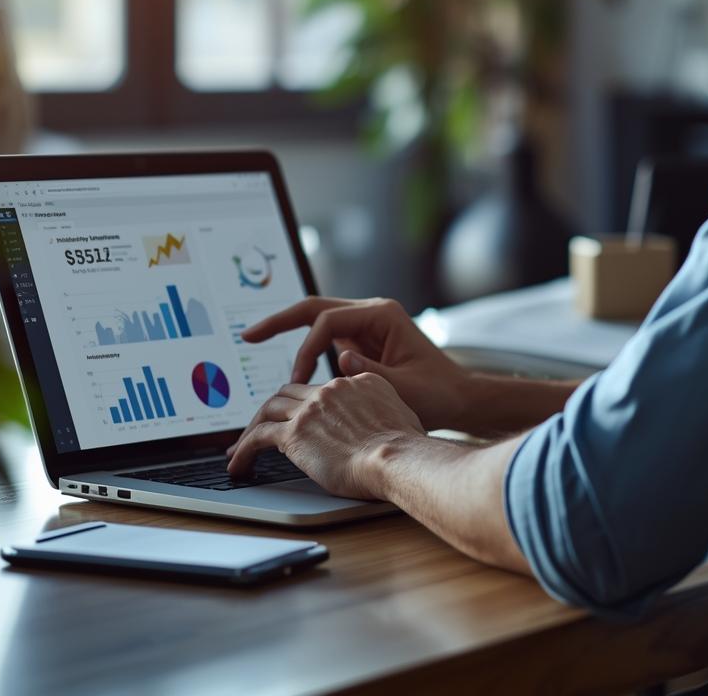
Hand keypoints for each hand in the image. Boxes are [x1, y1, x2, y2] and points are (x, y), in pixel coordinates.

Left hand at [225, 373, 423, 499]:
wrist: (397, 457)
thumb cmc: (406, 447)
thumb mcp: (401, 413)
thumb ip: (383, 406)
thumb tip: (382, 414)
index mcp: (356, 383)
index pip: (320, 389)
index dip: (305, 403)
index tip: (298, 417)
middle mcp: (331, 390)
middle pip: (289, 393)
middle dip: (272, 410)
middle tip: (261, 428)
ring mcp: (310, 409)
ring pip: (268, 410)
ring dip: (252, 428)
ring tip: (241, 449)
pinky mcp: (294, 434)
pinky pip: (258, 437)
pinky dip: (244, 450)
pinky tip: (238, 464)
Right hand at [240, 297, 472, 429]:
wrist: (458, 398)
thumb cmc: (438, 393)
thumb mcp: (404, 387)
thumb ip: (370, 373)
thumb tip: (340, 358)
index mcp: (382, 314)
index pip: (328, 321)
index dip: (307, 349)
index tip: (298, 381)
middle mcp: (371, 313)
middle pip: (315, 308)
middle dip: (281, 320)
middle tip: (249, 334)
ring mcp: (365, 326)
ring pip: (317, 320)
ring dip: (288, 331)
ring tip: (254, 340)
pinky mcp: (361, 342)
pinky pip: (325, 339)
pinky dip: (304, 349)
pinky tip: (287, 366)